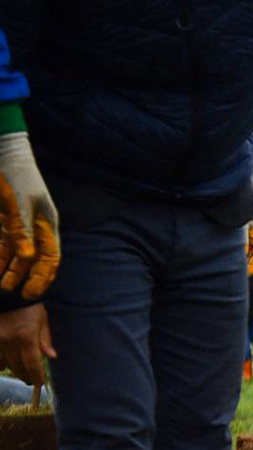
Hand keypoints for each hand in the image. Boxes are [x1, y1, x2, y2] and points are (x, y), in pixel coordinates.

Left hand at [0, 131, 60, 299]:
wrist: (4, 156)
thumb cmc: (18, 179)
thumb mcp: (21, 204)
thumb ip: (23, 230)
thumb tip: (27, 257)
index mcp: (47, 226)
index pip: (50, 258)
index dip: (43, 277)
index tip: (31, 292)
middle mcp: (34, 230)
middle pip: (32, 260)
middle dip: (22, 277)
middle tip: (9, 291)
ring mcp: (18, 227)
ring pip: (14, 254)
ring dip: (6, 269)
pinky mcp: (3, 223)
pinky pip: (1, 244)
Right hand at [0, 303, 54, 386]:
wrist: (6, 292)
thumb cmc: (27, 303)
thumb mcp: (41, 318)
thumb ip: (45, 339)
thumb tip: (51, 356)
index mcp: (26, 336)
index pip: (32, 364)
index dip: (36, 376)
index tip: (40, 384)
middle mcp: (9, 340)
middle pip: (18, 366)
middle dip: (26, 375)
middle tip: (32, 380)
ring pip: (5, 364)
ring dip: (14, 370)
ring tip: (22, 373)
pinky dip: (0, 363)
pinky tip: (5, 366)